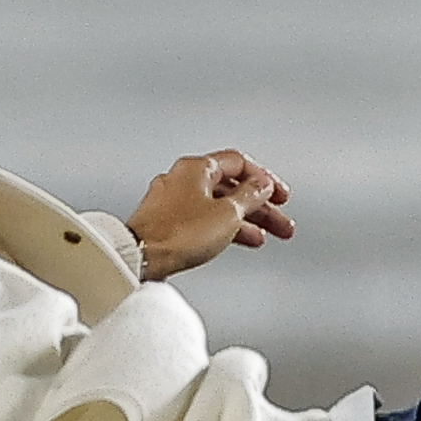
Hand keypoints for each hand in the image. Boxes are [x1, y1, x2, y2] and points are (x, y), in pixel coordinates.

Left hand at [127, 150, 293, 281]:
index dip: (264, 179)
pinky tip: (234, 240)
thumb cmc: (177, 234)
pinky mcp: (166, 223)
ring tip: (266, 236)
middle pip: (230, 187)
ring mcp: (172, 201)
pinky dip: (222, 228)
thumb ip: (250, 196)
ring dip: (244, 221)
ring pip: (217, 206)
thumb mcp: (228, 213)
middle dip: (259, 207)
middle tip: (281, 222)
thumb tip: (262, 185)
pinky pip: (202, 220)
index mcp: (196, 168)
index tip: (279, 194)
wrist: (140, 257)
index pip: (239, 163)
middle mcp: (182, 179)